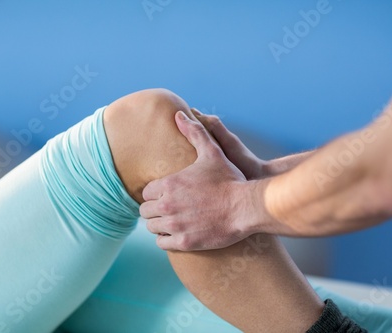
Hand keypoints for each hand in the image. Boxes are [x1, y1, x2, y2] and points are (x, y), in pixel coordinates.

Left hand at [140, 111, 259, 250]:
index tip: (165, 195)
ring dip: (160, 225)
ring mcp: (175, 225)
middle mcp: (167, 205)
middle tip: (168, 209)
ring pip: (152, 227)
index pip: (146, 193)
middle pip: (145, 211)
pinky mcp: (184, 242)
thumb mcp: (212, 152)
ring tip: (172, 221)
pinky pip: (162, 243)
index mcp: (168, 185)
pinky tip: (177, 234)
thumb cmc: (229, 179)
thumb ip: (194, 132)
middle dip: (155, 210)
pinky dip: (167, 240)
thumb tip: (178, 114)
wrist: (246, 207)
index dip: (155, 194)